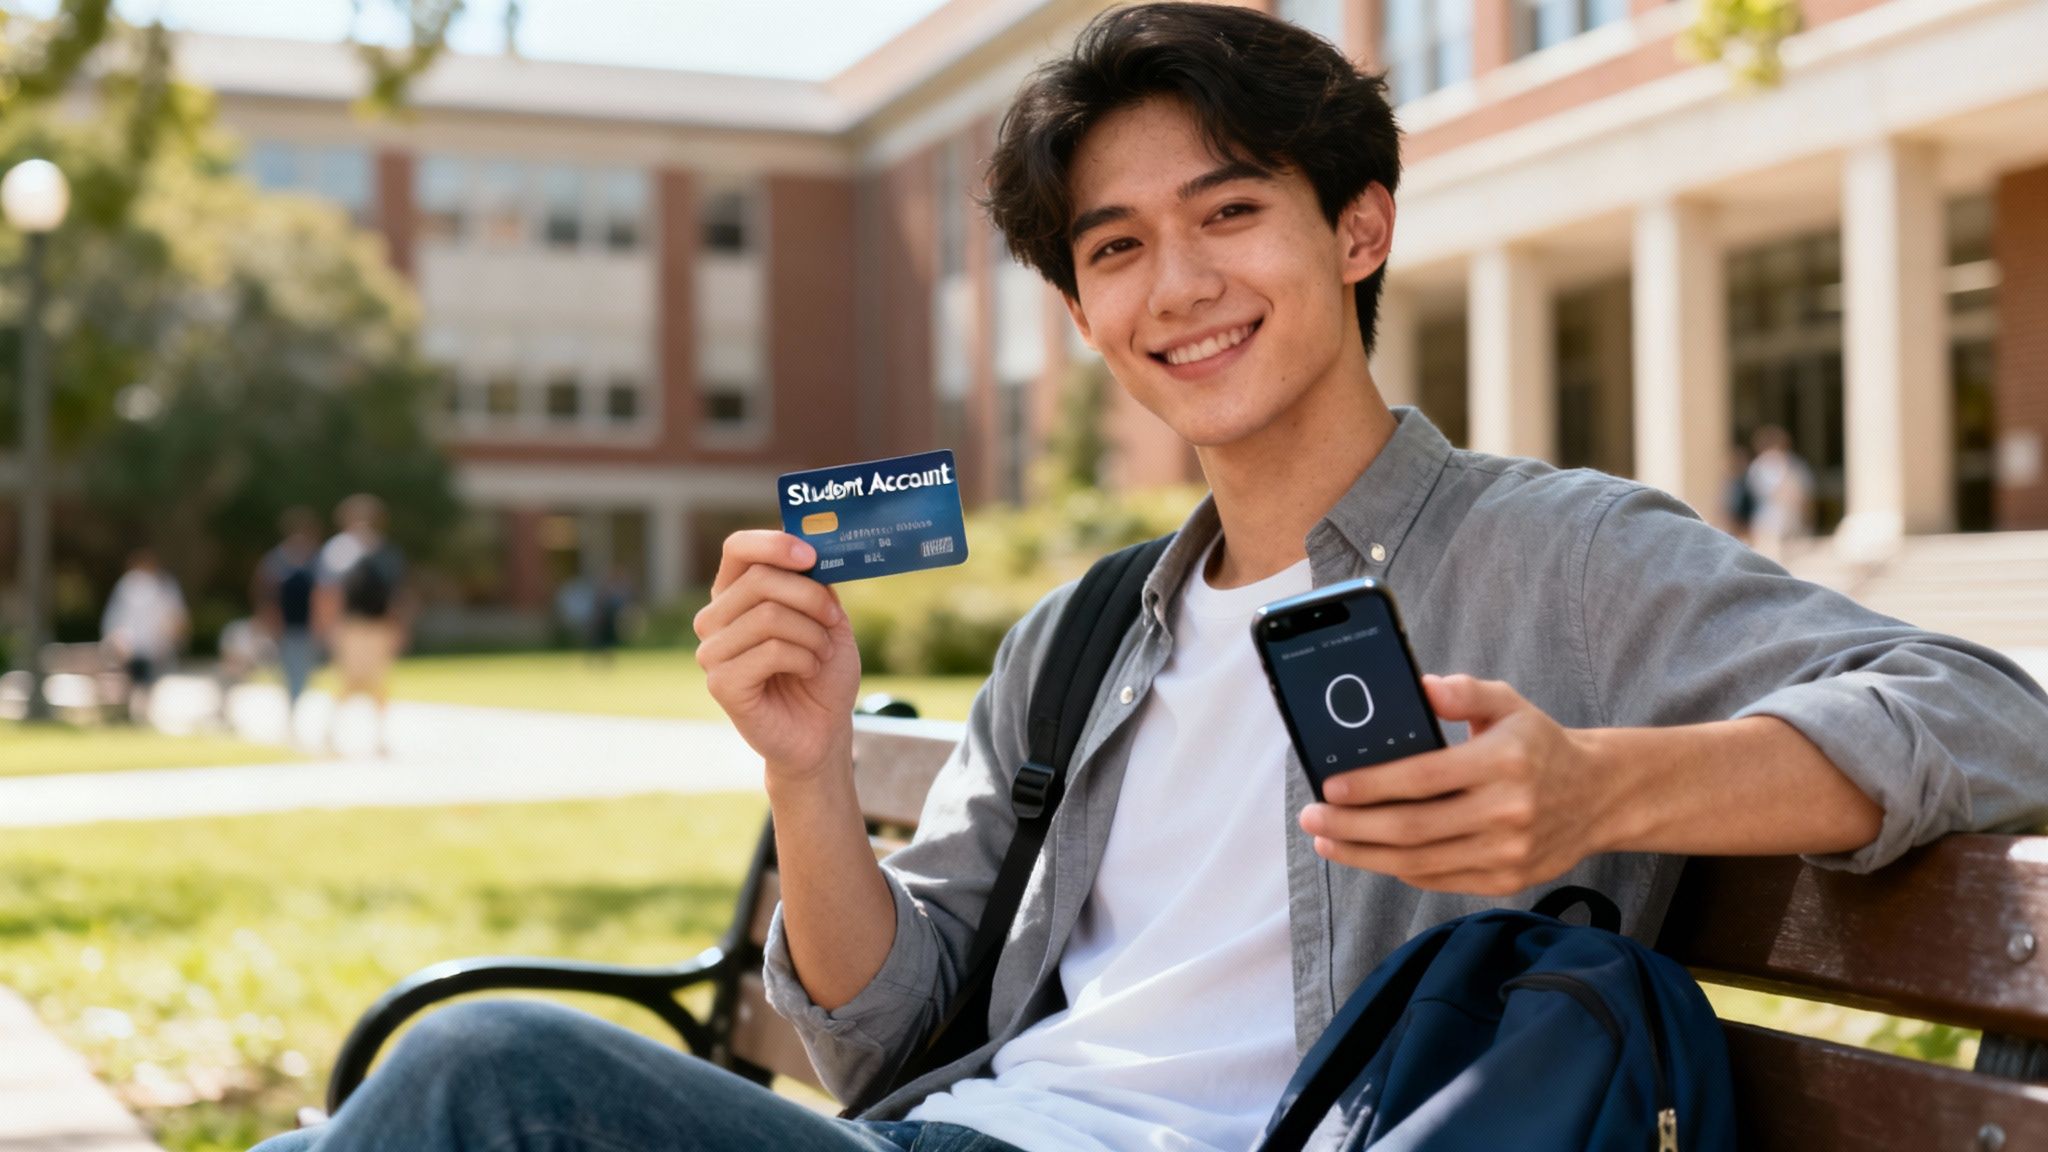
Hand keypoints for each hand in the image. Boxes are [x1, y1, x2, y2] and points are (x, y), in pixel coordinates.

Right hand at [693, 531, 860, 780]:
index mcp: (735, 594)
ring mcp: (712, 651)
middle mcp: (714, 618)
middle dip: (811, 598)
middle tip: (833, 620)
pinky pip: (771, 651)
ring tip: (821, 653)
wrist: (822, 728)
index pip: (738, 548)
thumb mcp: (826, 616)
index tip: (811, 556)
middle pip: (761, 579)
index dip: (774, 544)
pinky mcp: (721, 683)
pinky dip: (804, 658)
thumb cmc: (822, 670)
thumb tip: (808, 547)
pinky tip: (807, 671)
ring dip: (812, 634)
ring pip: (768, 616)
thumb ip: (813, 582)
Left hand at [1296, 674, 1619, 896]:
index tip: (1331, 787)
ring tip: (1328, 840)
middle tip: (1312, 817)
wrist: (1598, 796)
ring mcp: (1508, 853)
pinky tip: (1370, 854)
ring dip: (1364, 855)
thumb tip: (1421, 686)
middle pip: (1413, 828)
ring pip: (1419, 863)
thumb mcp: (1508, 704)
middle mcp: (1508, 811)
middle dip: (1352, 826)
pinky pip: (1439, 880)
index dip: (1372, 786)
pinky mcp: (1507, 881)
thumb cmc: (1538, 744)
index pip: (1424, 778)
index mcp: (1504, 762)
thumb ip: (1465, 692)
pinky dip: (1398, 870)